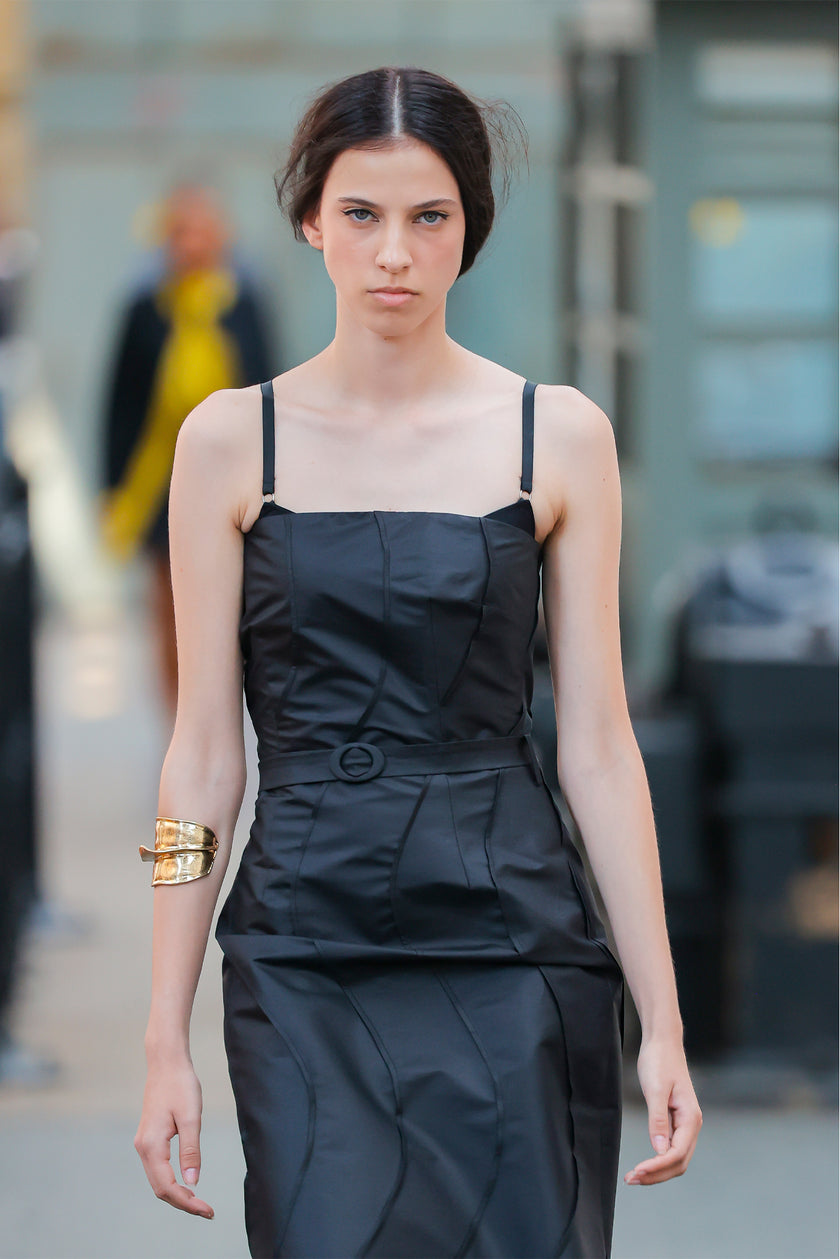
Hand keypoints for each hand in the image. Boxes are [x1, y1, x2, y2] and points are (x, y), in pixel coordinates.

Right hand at [134, 1054, 214, 1218]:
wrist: (166, 1062)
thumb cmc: (180, 1085)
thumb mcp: (190, 1118)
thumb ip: (191, 1151)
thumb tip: (192, 1183)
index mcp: (151, 1146)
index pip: (167, 1187)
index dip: (187, 1203)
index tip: (208, 1210)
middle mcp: (143, 1148)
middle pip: (160, 1188)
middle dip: (183, 1203)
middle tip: (207, 1211)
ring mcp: (144, 1143)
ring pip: (158, 1180)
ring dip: (177, 1194)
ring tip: (199, 1202)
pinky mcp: (149, 1138)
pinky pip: (158, 1169)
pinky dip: (172, 1181)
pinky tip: (186, 1183)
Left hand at [624, 1036, 702, 1185]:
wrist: (663, 1043)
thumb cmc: (659, 1061)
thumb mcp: (655, 1089)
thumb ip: (658, 1120)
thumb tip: (658, 1150)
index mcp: (691, 1118)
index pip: (677, 1153)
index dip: (658, 1166)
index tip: (637, 1171)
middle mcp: (691, 1124)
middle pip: (678, 1162)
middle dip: (656, 1174)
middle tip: (631, 1179)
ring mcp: (685, 1124)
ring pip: (675, 1158)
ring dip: (657, 1170)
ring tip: (634, 1176)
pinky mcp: (675, 1120)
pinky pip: (670, 1148)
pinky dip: (658, 1159)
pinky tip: (644, 1164)